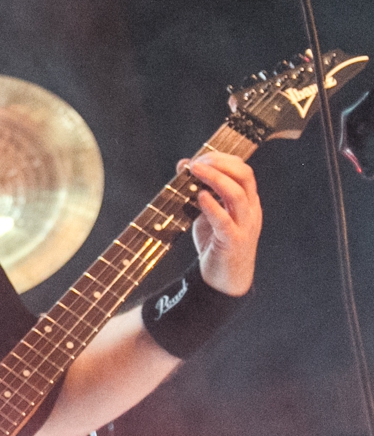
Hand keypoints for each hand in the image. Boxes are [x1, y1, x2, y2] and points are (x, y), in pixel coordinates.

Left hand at [183, 152, 260, 295]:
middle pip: (245, 177)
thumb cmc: (217, 242)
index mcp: (247, 201)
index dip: (222, 159)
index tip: (200, 157)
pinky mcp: (233, 241)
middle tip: (197, 163)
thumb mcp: (208, 212)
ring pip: (237, 194)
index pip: (243, 170)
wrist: (225, 279)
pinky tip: (199, 197)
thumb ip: (199, 189)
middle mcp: (250, 210)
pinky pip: (225, 221)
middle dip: (220, 164)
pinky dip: (212, 206)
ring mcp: (244, 226)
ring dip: (214, 179)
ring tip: (195, 171)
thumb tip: (184, 164)